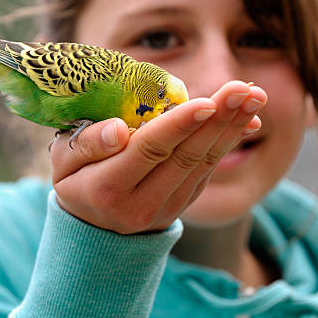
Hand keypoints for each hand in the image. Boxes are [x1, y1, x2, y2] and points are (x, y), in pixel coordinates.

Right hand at [50, 80, 266, 233]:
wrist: (96, 229)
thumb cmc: (76, 180)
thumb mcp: (63, 163)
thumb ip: (85, 144)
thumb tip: (118, 131)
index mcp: (108, 189)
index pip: (148, 151)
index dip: (178, 126)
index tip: (206, 102)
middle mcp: (143, 203)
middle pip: (185, 156)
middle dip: (218, 120)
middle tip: (244, 88)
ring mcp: (169, 206)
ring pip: (203, 162)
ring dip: (231, 127)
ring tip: (254, 97)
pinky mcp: (185, 201)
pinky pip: (208, 168)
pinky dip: (228, 140)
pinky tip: (245, 116)